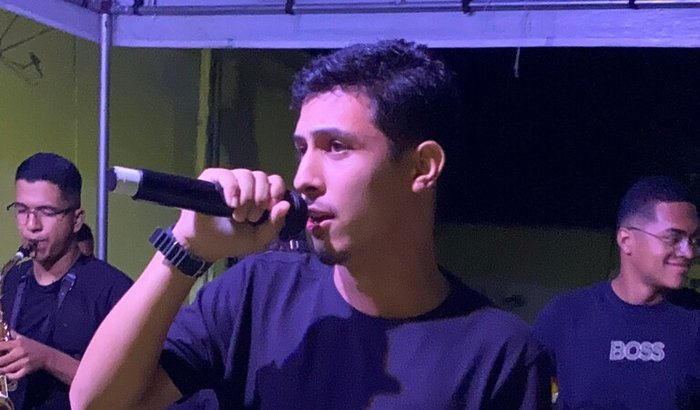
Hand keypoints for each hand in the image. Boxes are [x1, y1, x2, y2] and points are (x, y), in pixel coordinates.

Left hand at [0, 331, 47, 380]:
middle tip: (0, 362)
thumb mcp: (24, 339)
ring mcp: (24, 361)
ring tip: (1, 368)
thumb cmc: (34, 347)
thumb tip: (9, 330)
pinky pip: (15, 375)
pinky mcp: (27, 369)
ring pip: (7, 369)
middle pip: (1, 360)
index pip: (0, 346)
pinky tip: (8, 374)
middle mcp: (20, 352)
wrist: (47, 355)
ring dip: (2, 370)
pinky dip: (10, 376)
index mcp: (17, 343)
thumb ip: (15, 335)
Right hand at [171, 168, 290, 261]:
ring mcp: (230, 180)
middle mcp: (246, 185)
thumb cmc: (232, 241)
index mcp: (260, 195)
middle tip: (251, 218)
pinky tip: (231, 203)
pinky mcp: (212, 178)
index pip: (275, 181)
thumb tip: (285, 205)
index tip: (270, 207)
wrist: (204, 246)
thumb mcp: (259, 239)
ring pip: (246, 174)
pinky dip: (232, 189)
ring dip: (246, 197)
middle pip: (261, 177)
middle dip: (260, 199)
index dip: (276, 191)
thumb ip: (275, 224)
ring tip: (238, 215)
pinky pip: (226, 175)